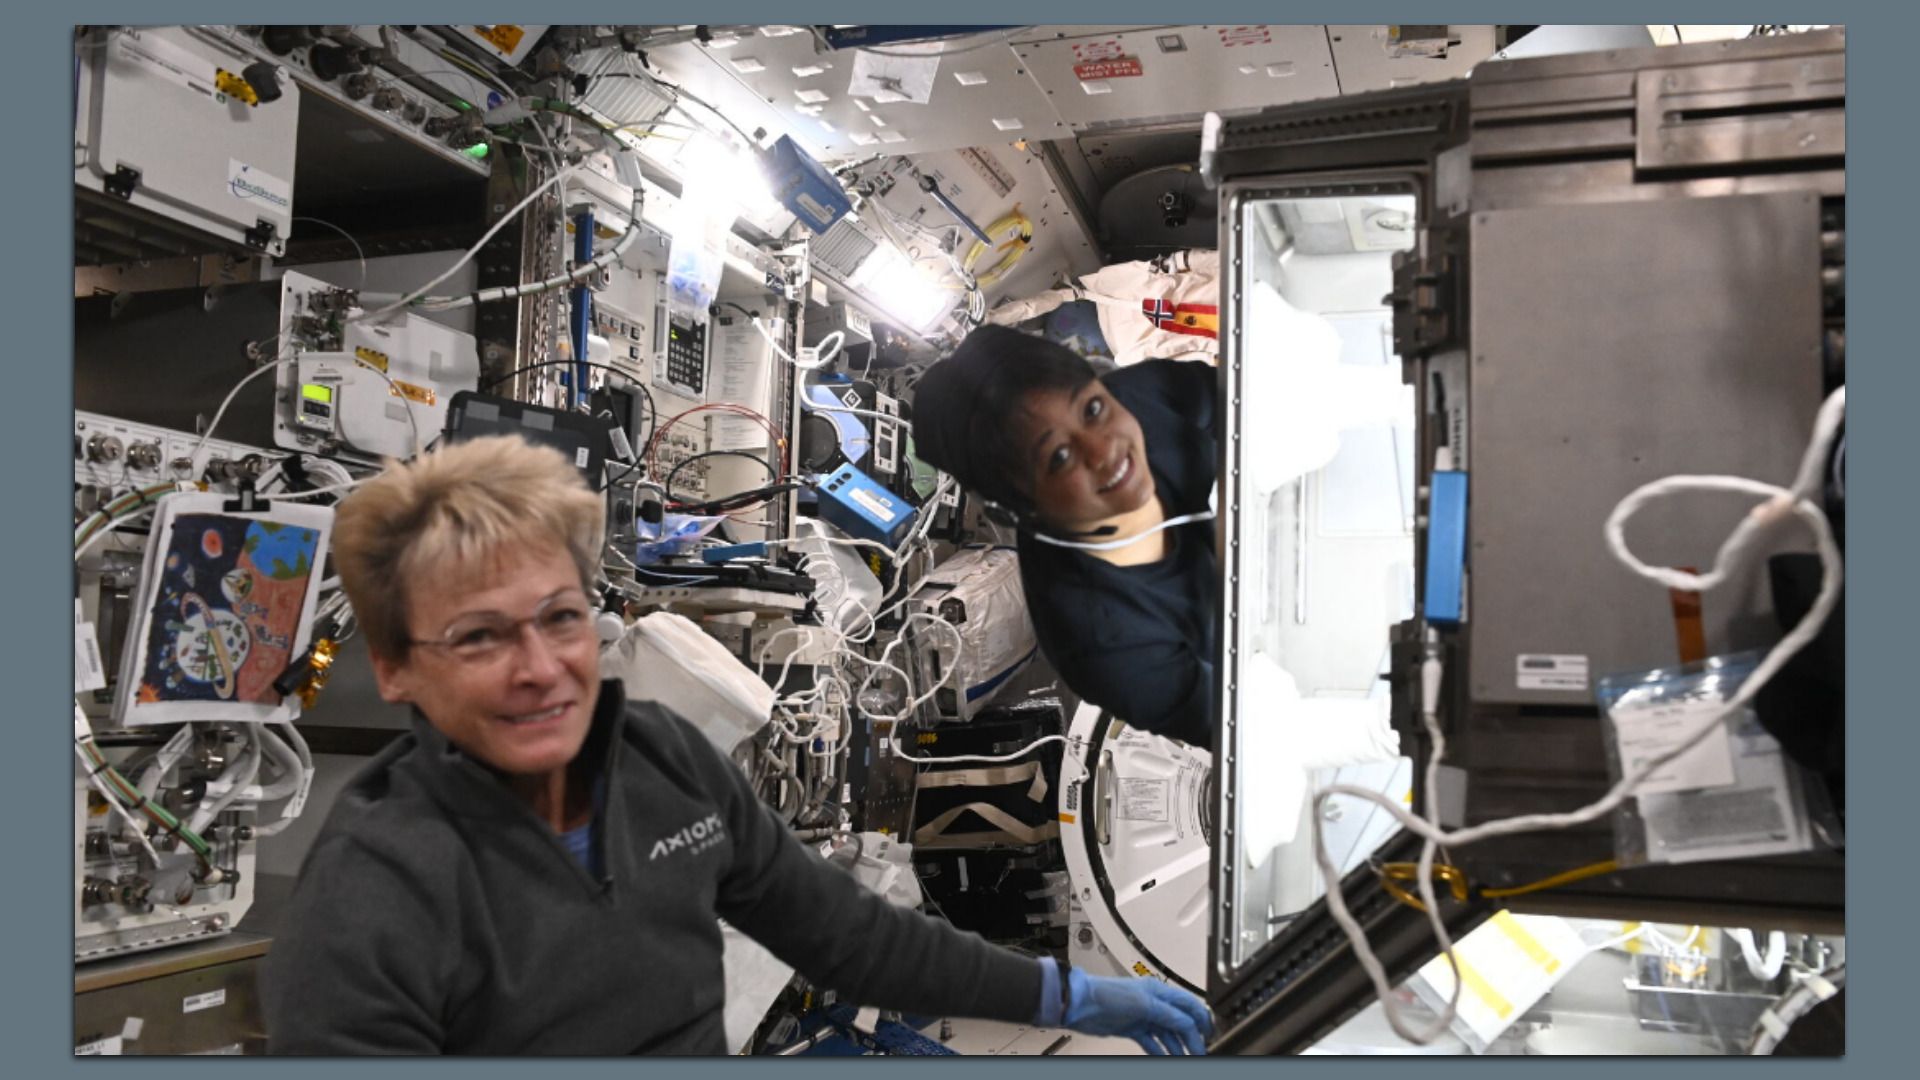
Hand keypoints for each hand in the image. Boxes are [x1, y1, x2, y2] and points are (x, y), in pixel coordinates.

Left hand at [1063, 968, 1212, 1054]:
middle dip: (1191, 1038)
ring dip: (1177, 1047)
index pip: (1189, 1006)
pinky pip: (1153, 1042)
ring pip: (1168, 1034)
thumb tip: (1188, 1024)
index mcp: (1160, 991)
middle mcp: (1154, 1003)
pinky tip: (1166, 1059)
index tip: (1209, 1036)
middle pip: (1180, 1022)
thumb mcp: (1145, 1003)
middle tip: (1198, 1053)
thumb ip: (1169, 1014)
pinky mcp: (1133, 1028)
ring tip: (1185, 1059)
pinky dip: (1161, 1051)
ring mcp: (1144, 1016)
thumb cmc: (1108, 995)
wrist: (1083, 1004)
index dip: (1201, 1021)